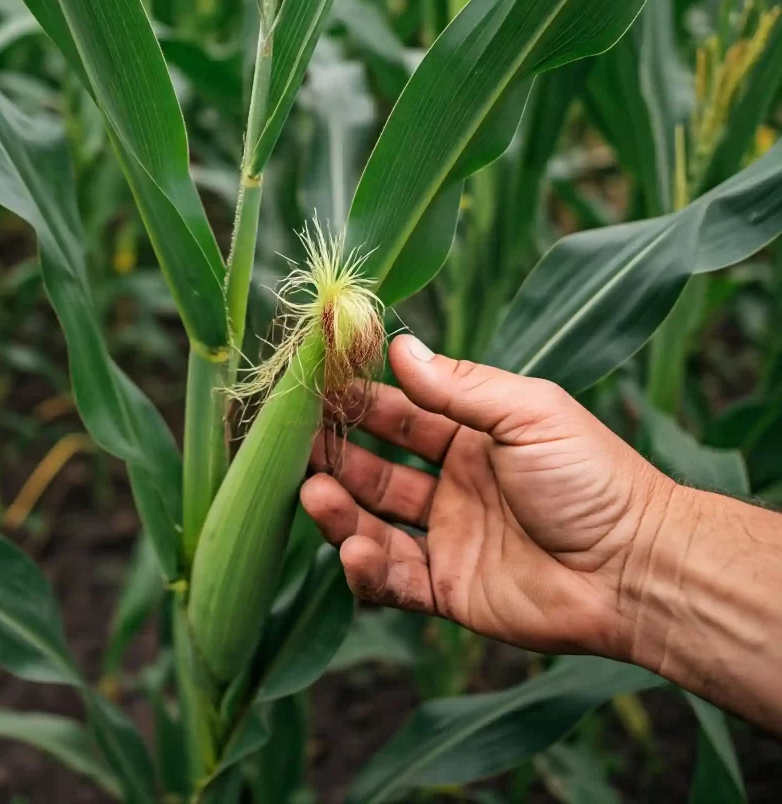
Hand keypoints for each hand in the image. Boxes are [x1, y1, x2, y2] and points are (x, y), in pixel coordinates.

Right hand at [300, 335, 671, 658]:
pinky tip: (354, 549)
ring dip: (339, 508)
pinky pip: (394, 580)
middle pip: (377, 468)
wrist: (639, 569)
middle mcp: (455, 486)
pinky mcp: (449, 591)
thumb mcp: (527, 413)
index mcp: (474, 438)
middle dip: (336, 454)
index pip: (402, 415)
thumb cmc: (592, 478)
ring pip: (374, 521)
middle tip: (296, 443)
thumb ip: (459, 386)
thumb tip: (398, 345)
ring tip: (314, 494)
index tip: (318, 385)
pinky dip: (366, 568)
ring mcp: (450, 539)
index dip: (361, 401)